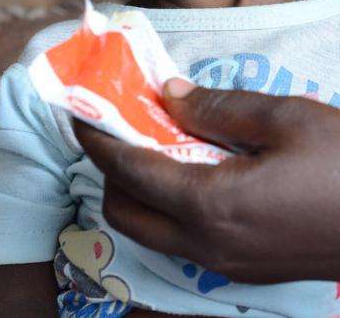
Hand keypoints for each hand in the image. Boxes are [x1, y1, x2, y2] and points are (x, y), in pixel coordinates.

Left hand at [75, 80, 339, 284]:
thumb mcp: (285, 119)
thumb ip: (218, 107)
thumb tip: (170, 95)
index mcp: (211, 204)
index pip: (129, 169)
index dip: (98, 138)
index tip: (80, 112)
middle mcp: (206, 244)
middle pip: (124, 211)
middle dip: (108, 168)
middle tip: (122, 127)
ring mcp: (224, 264)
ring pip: (149, 231)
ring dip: (136, 188)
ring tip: (154, 145)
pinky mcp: (242, 269)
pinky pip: (180, 240)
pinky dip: (165, 206)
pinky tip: (191, 172)